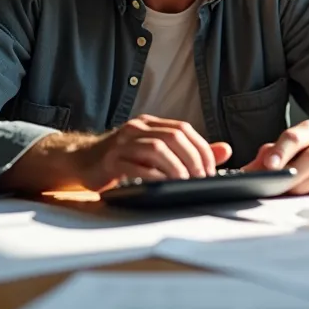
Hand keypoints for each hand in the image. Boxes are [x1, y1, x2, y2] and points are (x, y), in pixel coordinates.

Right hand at [77, 115, 231, 191]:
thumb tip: (225, 150)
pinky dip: (153, 175)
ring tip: (185, 183)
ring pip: (156, 148)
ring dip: (175, 167)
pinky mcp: (110, 160)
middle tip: (201, 179)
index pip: (184, 129)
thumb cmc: (123, 159)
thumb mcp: (156, 151)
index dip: (201, 148)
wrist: (82, 161)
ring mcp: (122, 142)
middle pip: (173, 136)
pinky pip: (134, 165)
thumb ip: (189, 150)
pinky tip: (162, 185)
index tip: (211, 169)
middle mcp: (138, 128)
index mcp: (151, 124)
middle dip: (192, 159)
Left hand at [243, 120, 308, 194]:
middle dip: (290, 174)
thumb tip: (246, 172)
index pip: (294, 137)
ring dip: (299, 187)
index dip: (281, 151)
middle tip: (274, 185)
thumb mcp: (290, 146)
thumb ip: (267, 156)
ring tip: (283, 193)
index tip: (269, 165)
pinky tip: (300, 197)